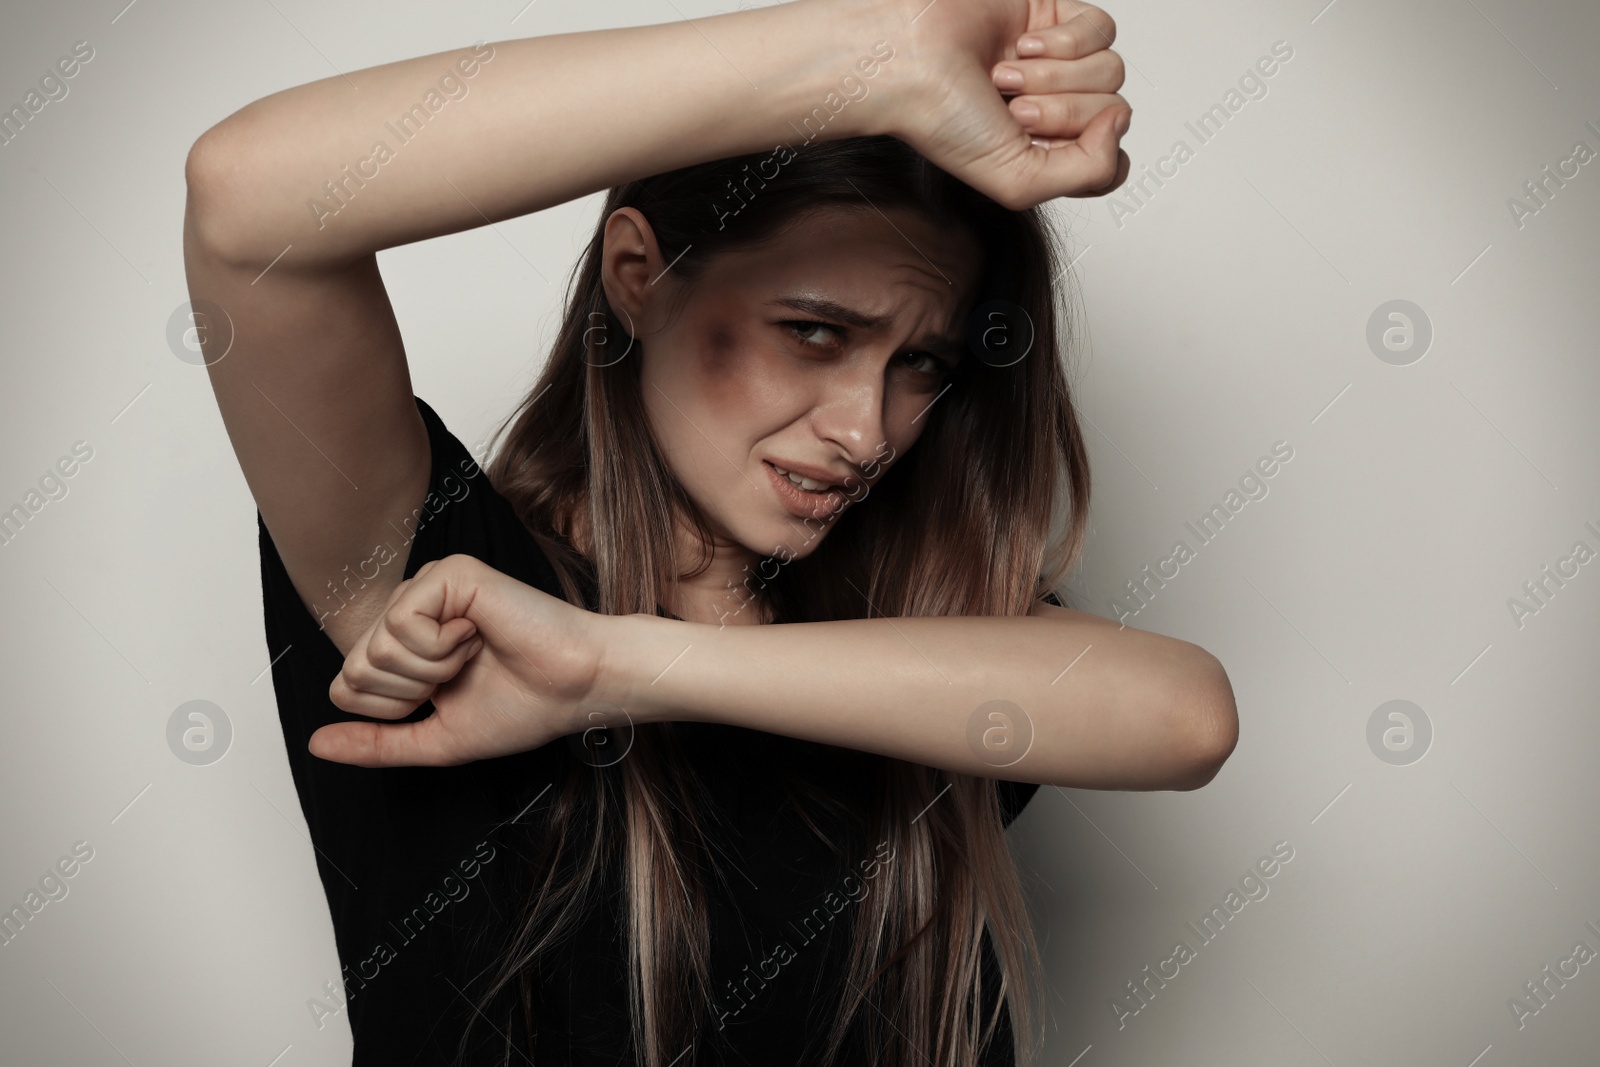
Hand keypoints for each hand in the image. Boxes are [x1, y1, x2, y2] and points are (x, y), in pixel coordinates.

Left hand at [315, 554, 607, 766]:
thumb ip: (377, 742)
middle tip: (462, 674)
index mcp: (406, 642)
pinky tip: (477, 634)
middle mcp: (411, 608)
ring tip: (475, 653)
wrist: (577, 687)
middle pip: (354, 669)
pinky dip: (441, 648)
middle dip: (411, 691)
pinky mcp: (448, 573)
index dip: (394, 709)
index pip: (346, 685)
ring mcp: (428, 586)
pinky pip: (402, 624)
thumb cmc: (525, 707)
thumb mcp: (436, 738)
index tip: (447, 695)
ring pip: (376, 649)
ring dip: (432, 670)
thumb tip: (317, 745)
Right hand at [873, 0, 1130, 208]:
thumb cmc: (942, 118)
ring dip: (1055, 76)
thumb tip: (1120, 127)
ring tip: (1006, 76)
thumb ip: (1088, 174)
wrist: (908, 58)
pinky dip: (1065, 40)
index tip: (1044, 144)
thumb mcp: (1018, 181)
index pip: (1110, 161)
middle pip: (1112, 110)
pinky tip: (1024, 45)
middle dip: (1061, 110)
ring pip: (1110, 70)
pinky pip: (1101, 29)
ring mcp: (1059, 63)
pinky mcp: (1056, 16)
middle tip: (1011, 107)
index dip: (1088, 153)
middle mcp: (1056, 108)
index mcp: (1048, 153)